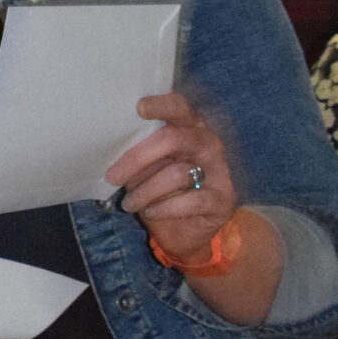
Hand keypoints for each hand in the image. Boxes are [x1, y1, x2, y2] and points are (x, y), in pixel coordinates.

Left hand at [106, 92, 236, 257]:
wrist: (183, 233)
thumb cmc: (160, 192)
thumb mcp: (146, 169)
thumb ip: (140, 153)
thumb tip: (114, 148)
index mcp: (190, 128)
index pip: (181, 108)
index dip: (163, 105)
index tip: (140, 107)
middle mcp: (209, 143)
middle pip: (174, 139)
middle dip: (138, 158)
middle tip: (113, 176)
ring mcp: (220, 170)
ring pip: (177, 173)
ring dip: (145, 191)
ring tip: (128, 203)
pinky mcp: (224, 198)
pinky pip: (191, 201)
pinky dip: (165, 208)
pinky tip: (151, 212)